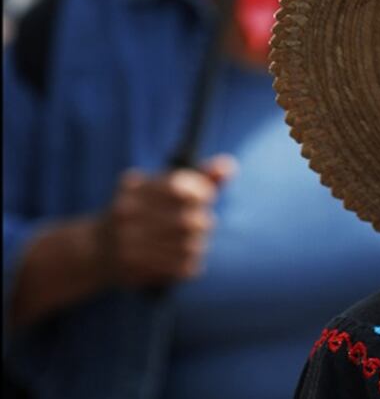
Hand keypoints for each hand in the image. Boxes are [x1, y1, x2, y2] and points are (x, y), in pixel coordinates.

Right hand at [99, 155, 234, 287]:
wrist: (97, 248)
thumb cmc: (144, 211)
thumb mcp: (164, 187)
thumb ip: (200, 175)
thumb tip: (229, 165)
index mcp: (135, 189)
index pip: (179, 188)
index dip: (202, 192)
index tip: (205, 197)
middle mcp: (127, 213)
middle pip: (189, 221)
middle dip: (203, 223)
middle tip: (202, 225)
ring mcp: (127, 242)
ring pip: (189, 246)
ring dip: (199, 244)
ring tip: (194, 243)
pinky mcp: (133, 268)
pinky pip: (181, 267)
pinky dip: (190, 263)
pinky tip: (185, 258)